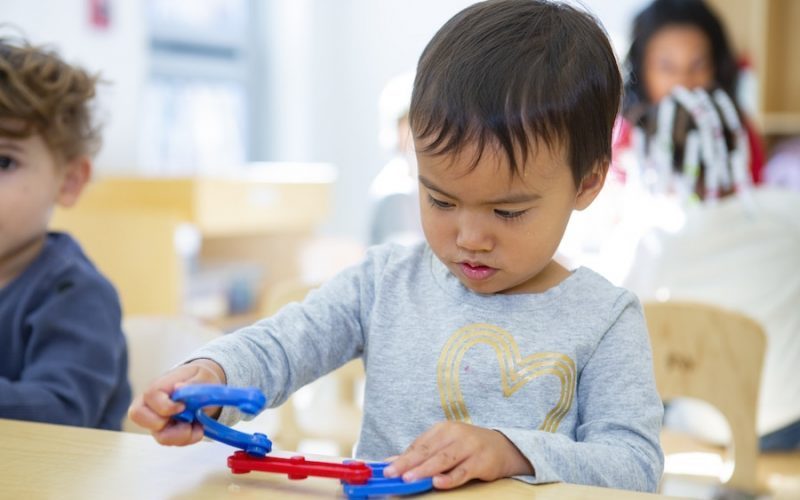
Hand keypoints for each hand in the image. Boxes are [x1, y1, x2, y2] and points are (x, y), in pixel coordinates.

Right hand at [127, 358, 225, 445]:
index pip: (149, 396)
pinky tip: (197, 427)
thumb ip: (193, 383)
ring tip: (197, 424)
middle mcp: (150, 404)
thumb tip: (179, 387)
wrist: (202, 386)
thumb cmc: (199, 378)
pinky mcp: (165, 432)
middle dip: (167, 423)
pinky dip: (188, 438)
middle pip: (139, 417)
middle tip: (188, 418)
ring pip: (160, 437)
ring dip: (183, 435)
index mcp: (158, 386)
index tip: (183, 407)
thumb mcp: (203, 376)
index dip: (166, 406)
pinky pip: (172, 442)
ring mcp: (156, 420)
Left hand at [383, 421, 533, 488]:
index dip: (402, 458)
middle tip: (392, 473)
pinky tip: (438, 482)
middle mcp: (455, 434)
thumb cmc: (467, 447)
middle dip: (408, 463)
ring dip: (425, 470)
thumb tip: (391, 462)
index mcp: (442, 429)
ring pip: (443, 460)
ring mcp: (469, 447)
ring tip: (409, 478)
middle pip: (428, 451)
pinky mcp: (481, 461)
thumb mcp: (444, 445)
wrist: (502, 446)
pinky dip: (450, 478)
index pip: (419, 445)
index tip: (386, 469)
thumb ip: (420, 454)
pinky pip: (463, 471)